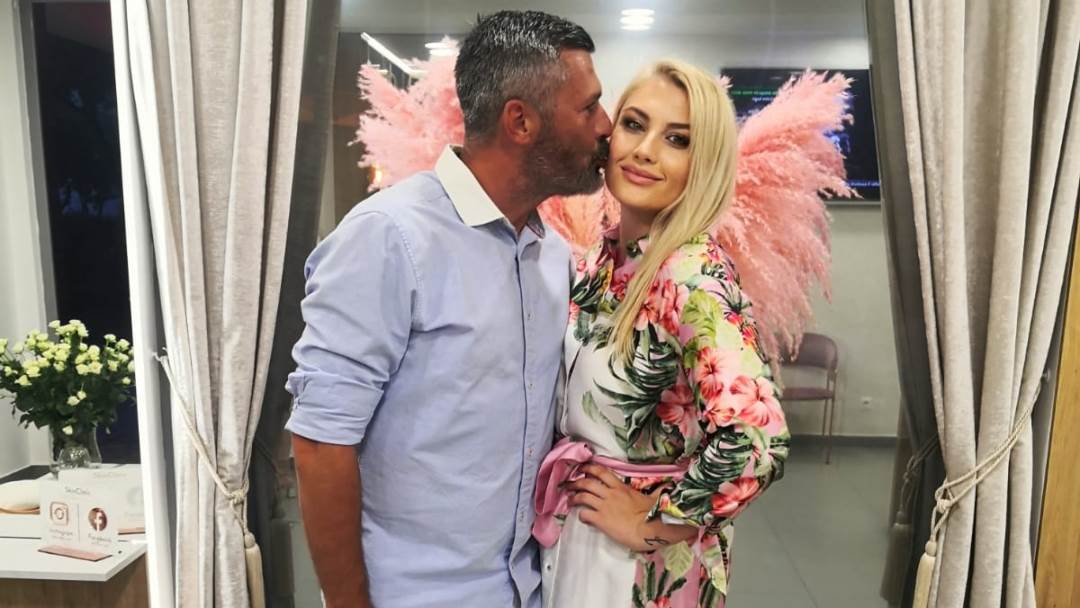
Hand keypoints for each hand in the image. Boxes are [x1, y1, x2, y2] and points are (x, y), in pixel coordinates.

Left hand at [567, 464, 695, 551]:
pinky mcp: (600, 520)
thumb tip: (669, 485)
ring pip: (582, 496)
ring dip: (574, 497)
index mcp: (621, 487)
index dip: (589, 468)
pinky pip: (585, 514)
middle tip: (568, 484)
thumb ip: (656, 491)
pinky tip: (581, 517)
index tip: (582, 468)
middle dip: (575, 482)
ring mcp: (604, 506)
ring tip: (569, 499)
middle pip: (587, 482)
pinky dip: (580, 514)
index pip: (602, 472)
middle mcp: (610, 494)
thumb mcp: (653, 498)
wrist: (650, 529)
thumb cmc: (654, 514)